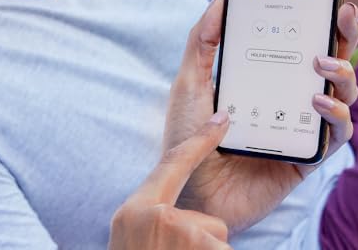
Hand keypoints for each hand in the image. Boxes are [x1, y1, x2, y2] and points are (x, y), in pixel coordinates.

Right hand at [110, 113, 233, 249]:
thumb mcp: (131, 237)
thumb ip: (152, 215)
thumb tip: (170, 208)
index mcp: (135, 210)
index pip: (173, 163)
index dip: (202, 140)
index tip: (223, 119)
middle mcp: (158, 217)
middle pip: (208, 218)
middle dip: (202, 241)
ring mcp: (182, 233)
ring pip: (218, 236)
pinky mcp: (203, 247)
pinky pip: (227, 249)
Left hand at [161, 0, 357, 232]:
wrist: (187, 192)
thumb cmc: (187, 139)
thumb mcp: (190, 83)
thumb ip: (203, 40)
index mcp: (268, 77)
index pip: (302, 42)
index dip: (320, 18)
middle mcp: (291, 99)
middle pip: (332, 62)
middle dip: (345, 34)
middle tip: (343, 13)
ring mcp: (303, 127)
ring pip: (344, 94)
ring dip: (343, 73)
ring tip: (322, 64)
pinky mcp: (309, 156)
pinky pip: (338, 135)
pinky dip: (336, 115)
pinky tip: (319, 104)